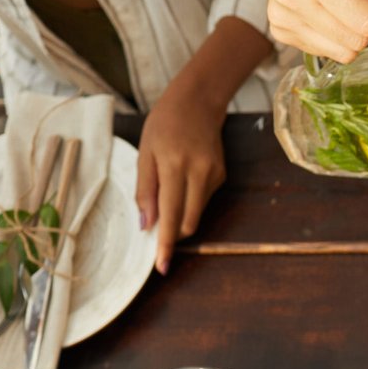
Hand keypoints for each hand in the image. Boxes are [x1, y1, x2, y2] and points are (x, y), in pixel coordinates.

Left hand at [137, 87, 230, 273]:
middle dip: (175, 234)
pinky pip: (203, 199)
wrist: (198, 102)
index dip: (166, 243)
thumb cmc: (164, 124)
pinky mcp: (222, 176)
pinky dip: (189, 199)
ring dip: (181, 215)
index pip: (171, 215)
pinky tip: (183, 178)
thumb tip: (148, 224)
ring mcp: (214, 176)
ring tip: (168, 190)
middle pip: (189, 222)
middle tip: (158, 233)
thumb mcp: (145, 152)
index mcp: (175, 167)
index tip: (162, 266)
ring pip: (197, 213)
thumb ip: (146, 189)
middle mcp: (199, 174)